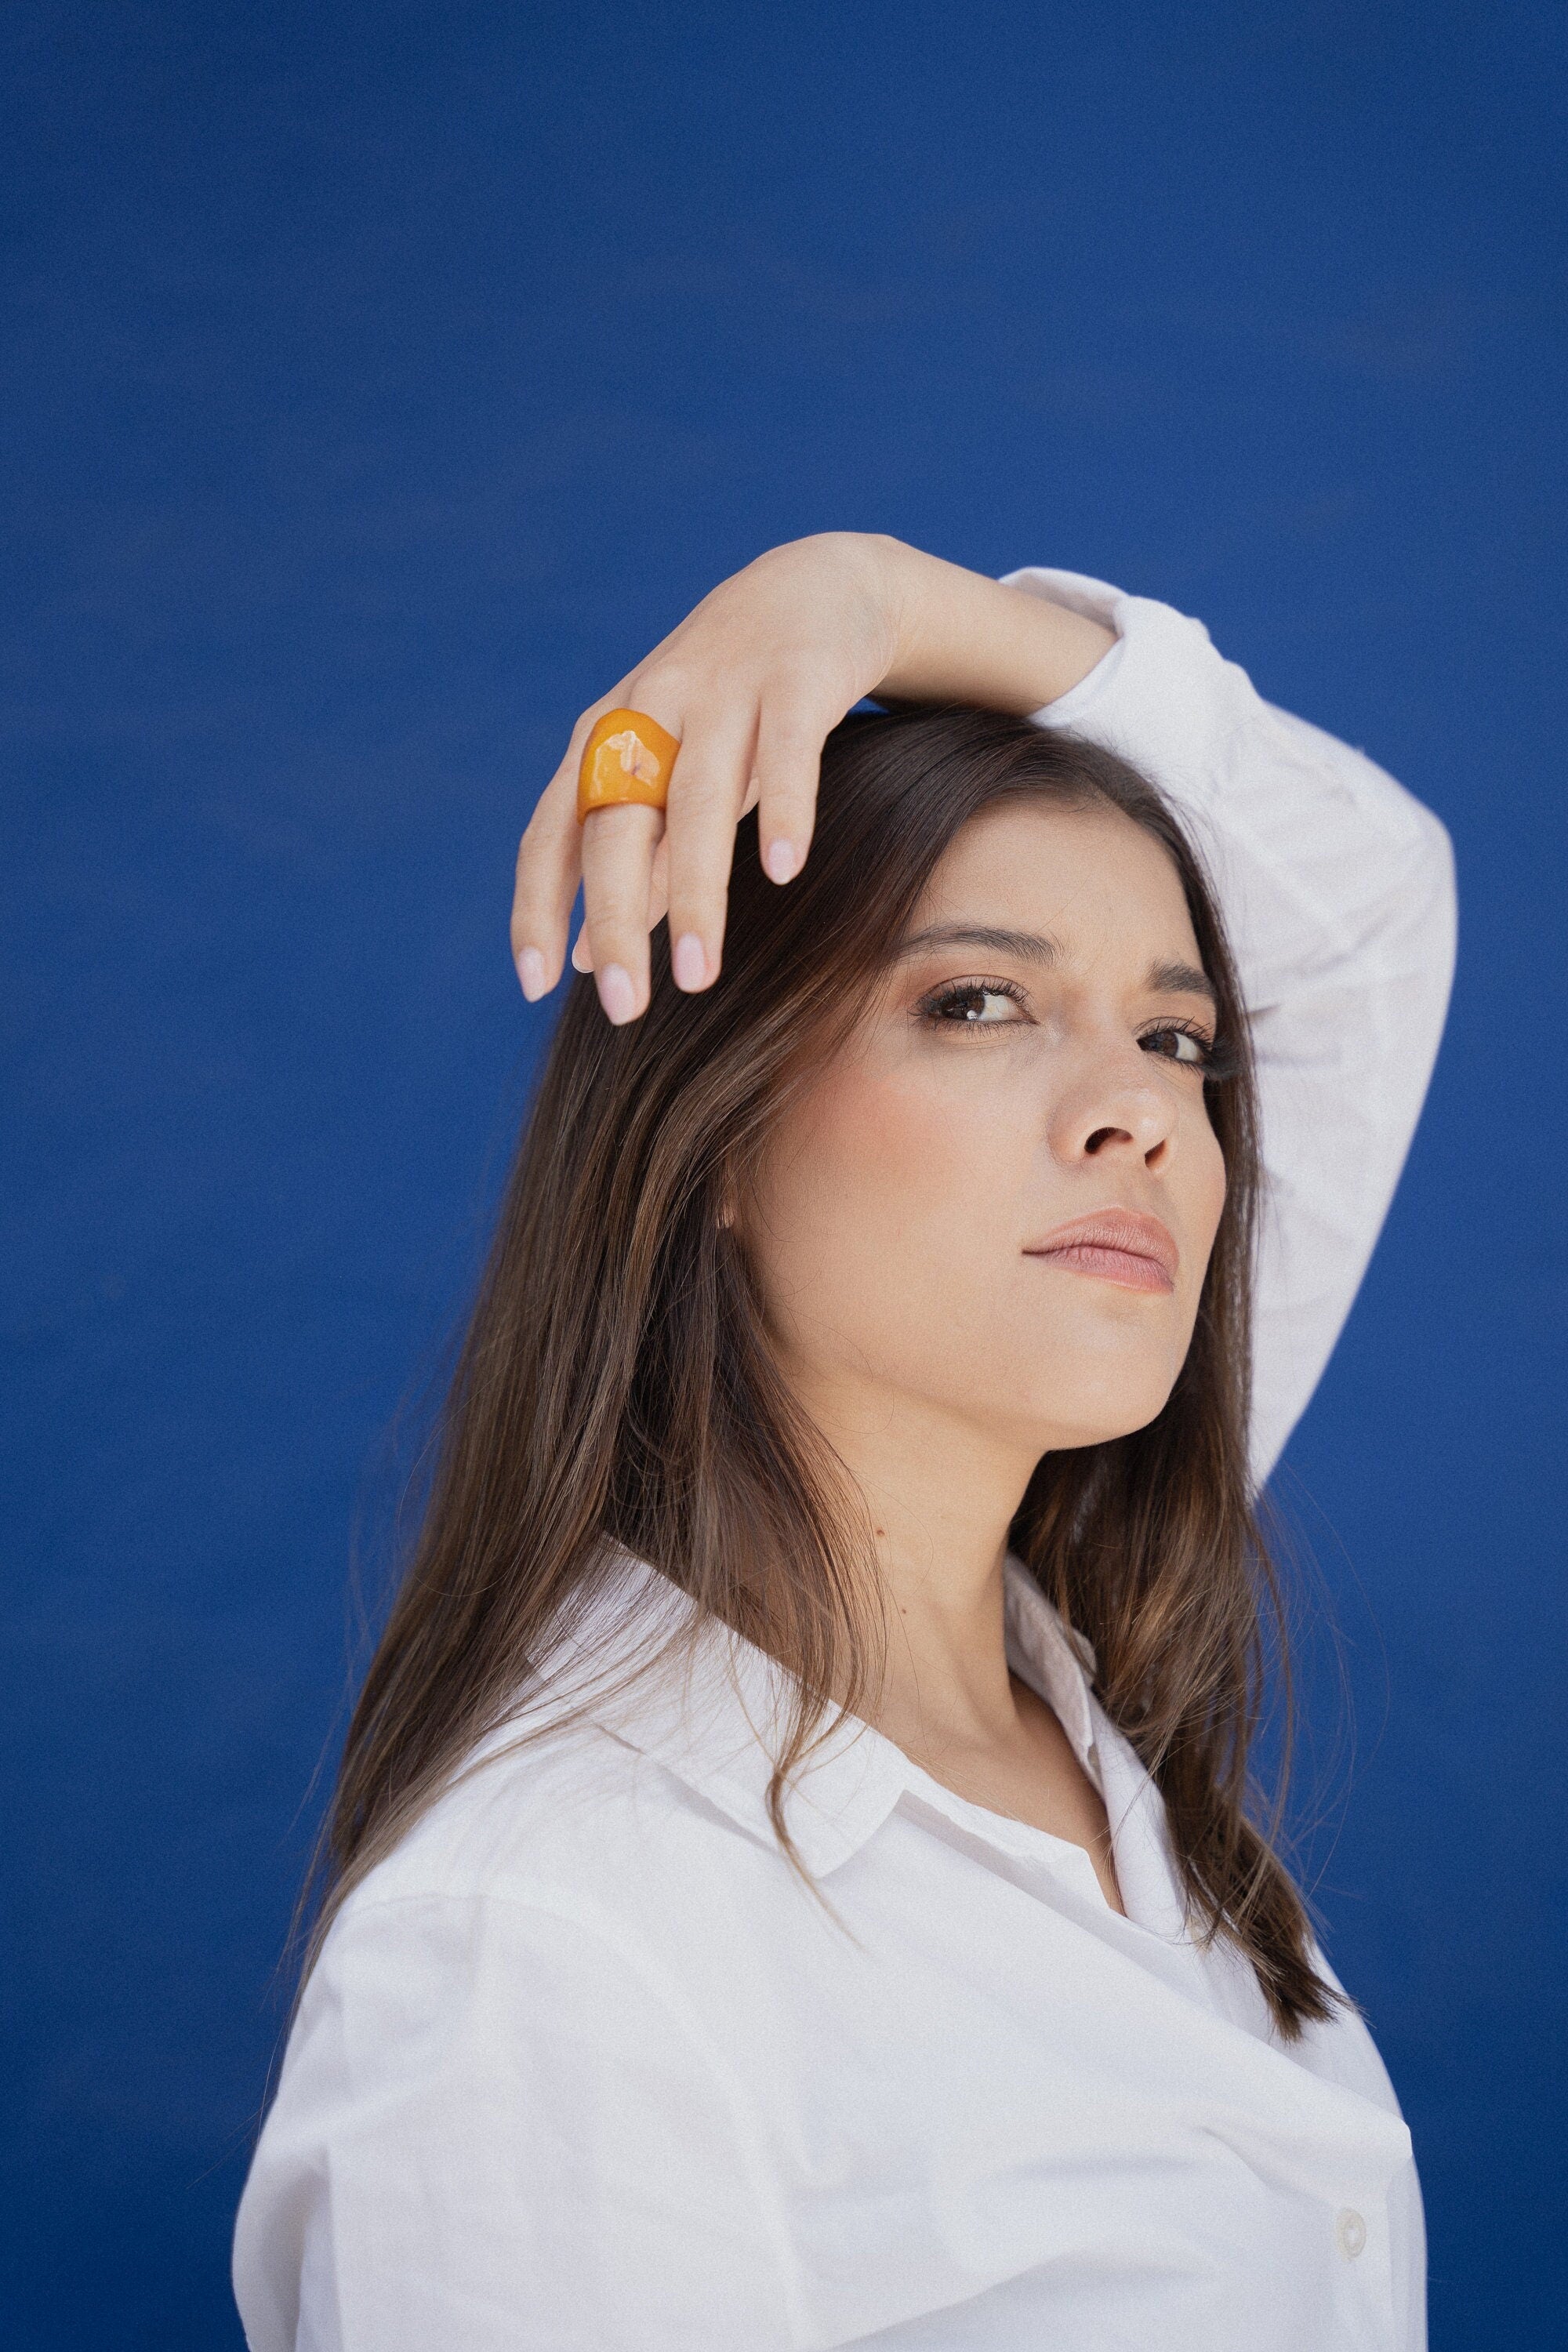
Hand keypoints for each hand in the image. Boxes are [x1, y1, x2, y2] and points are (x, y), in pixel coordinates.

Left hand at [509, 533, 1114, 1022]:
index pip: (553, 830)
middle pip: (616, 825)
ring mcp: (722, 688)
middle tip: (624, 1008)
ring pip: (697, 799)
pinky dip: (784, 808)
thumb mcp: (669, 776)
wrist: (813, 588)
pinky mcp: (796, 676)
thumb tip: (585, 964)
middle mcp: (649, 709)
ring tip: (698, 974)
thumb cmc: (730, 705)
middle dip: (614, 920)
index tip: (536, 986)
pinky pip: (787, 749)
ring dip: (694, 890)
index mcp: (605, 736)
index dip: (539, 906)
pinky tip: (784, 870)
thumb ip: (633, 863)